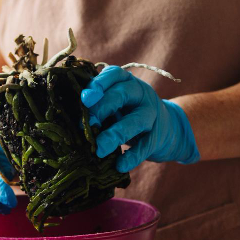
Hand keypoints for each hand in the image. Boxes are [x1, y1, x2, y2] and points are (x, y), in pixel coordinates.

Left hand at [81, 66, 199, 172]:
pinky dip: (133, 156)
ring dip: (116, 134)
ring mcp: (152, 115)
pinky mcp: (157, 136)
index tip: (85, 98)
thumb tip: (73, 115)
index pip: (114, 74)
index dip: (99, 84)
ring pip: (136, 121)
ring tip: (100, 149)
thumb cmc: (129, 113)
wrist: (167, 128)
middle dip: (102, 108)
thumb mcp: (116, 102)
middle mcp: (141, 94)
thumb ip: (98, 104)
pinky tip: (120, 166)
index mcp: (127, 81)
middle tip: (86, 125)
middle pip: (122, 95)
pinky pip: (146, 146)